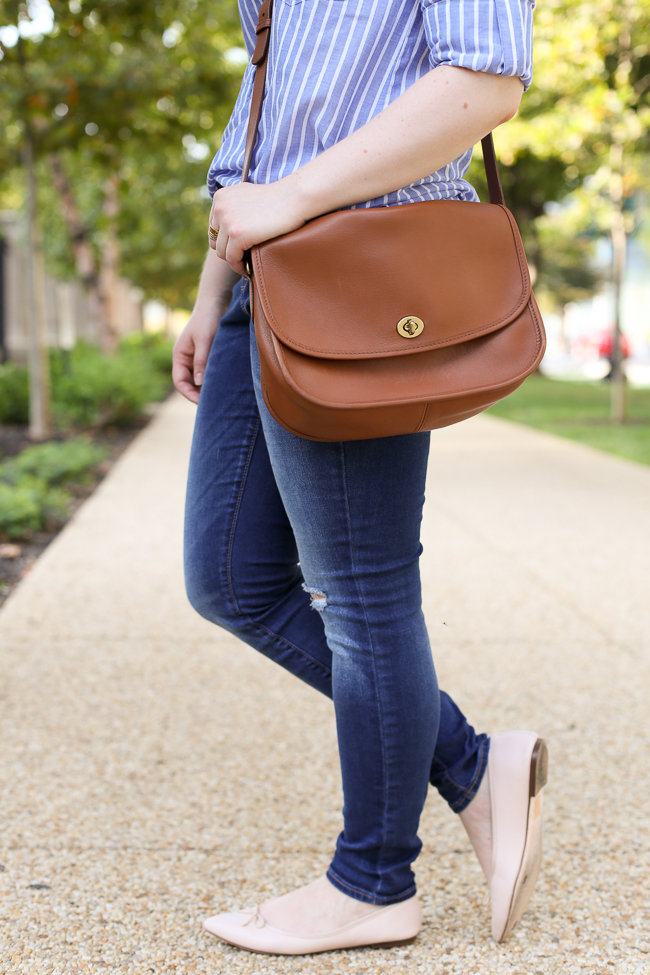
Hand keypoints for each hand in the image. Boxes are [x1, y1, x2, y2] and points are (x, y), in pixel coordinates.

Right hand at [173, 250, 239, 402]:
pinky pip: (207, 372)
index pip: (180, 382)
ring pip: (199, 379)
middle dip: (198, 394)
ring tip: (220, 396)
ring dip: (207, 388)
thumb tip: (199, 384)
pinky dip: (213, 379)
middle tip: (214, 404)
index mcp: (179, 355)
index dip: (189, 394)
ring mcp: (195, 357)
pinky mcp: (205, 355)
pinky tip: (224, 384)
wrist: (214, 302)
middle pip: (189, 383)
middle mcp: (185, 359)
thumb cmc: (207, 319)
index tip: (203, 403)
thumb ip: (201, 361)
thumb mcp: (204, 340)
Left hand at [208, 179, 307, 274]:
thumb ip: (234, 206)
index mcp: (220, 197)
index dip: (225, 240)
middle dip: (229, 251)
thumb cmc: (277, 198)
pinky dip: (239, 267)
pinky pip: (232, 259)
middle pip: (215, 241)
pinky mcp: (238, 235)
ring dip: (234, 261)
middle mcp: (220, 207)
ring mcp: (227, 221)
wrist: (294, 198)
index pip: (213, 228)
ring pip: (222, 253)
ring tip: (247, 264)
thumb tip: (228, 224)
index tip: (238, 248)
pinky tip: (248, 269)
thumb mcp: (247, 195)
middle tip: (243, 258)